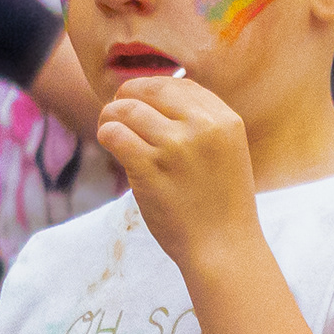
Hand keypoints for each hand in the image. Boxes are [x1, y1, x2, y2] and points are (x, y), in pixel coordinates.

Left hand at [94, 74, 258, 266]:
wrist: (224, 249)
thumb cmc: (221, 205)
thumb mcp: (227, 154)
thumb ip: (201, 125)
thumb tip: (155, 98)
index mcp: (226, 121)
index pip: (181, 84)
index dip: (155, 89)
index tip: (143, 101)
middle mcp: (202, 128)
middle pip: (150, 90)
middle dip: (128, 97)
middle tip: (118, 112)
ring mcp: (175, 147)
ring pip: (125, 109)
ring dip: (110, 116)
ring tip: (109, 129)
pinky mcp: (149, 167)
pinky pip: (113, 134)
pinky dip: (106, 135)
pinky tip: (110, 144)